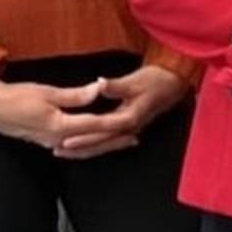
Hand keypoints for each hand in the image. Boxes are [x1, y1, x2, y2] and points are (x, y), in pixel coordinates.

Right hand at [0, 76, 134, 152]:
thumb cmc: (16, 97)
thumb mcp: (47, 92)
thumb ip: (75, 95)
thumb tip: (98, 90)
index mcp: (59, 126)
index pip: (94, 125)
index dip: (115, 124)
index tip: (132, 122)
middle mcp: (56, 138)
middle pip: (92, 142)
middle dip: (113, 141)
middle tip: (134, 138)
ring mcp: (49, 142)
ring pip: (82, 147)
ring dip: (101, 145)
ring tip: (120, 141)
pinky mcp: (44, 140)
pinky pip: (71, 146)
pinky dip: (86, 145)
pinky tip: (93, 142)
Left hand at [55, 65, 188, 159]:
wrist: (175, 82)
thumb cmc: (157, 80)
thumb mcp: (136, 80)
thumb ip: (116, 86)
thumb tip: (99, 84)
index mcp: (130, 117)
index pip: (103, 130)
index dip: (84, 135)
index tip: (66, 139)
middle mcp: (130, 128)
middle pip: (102, 144)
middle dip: (80, 149)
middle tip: (57, 151)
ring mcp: (131, 130)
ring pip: (105, 145)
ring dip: (85, 150)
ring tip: (64, 152)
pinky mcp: (130, 127)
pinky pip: (109, 141)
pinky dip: (95, 145)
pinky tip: (85, 146)